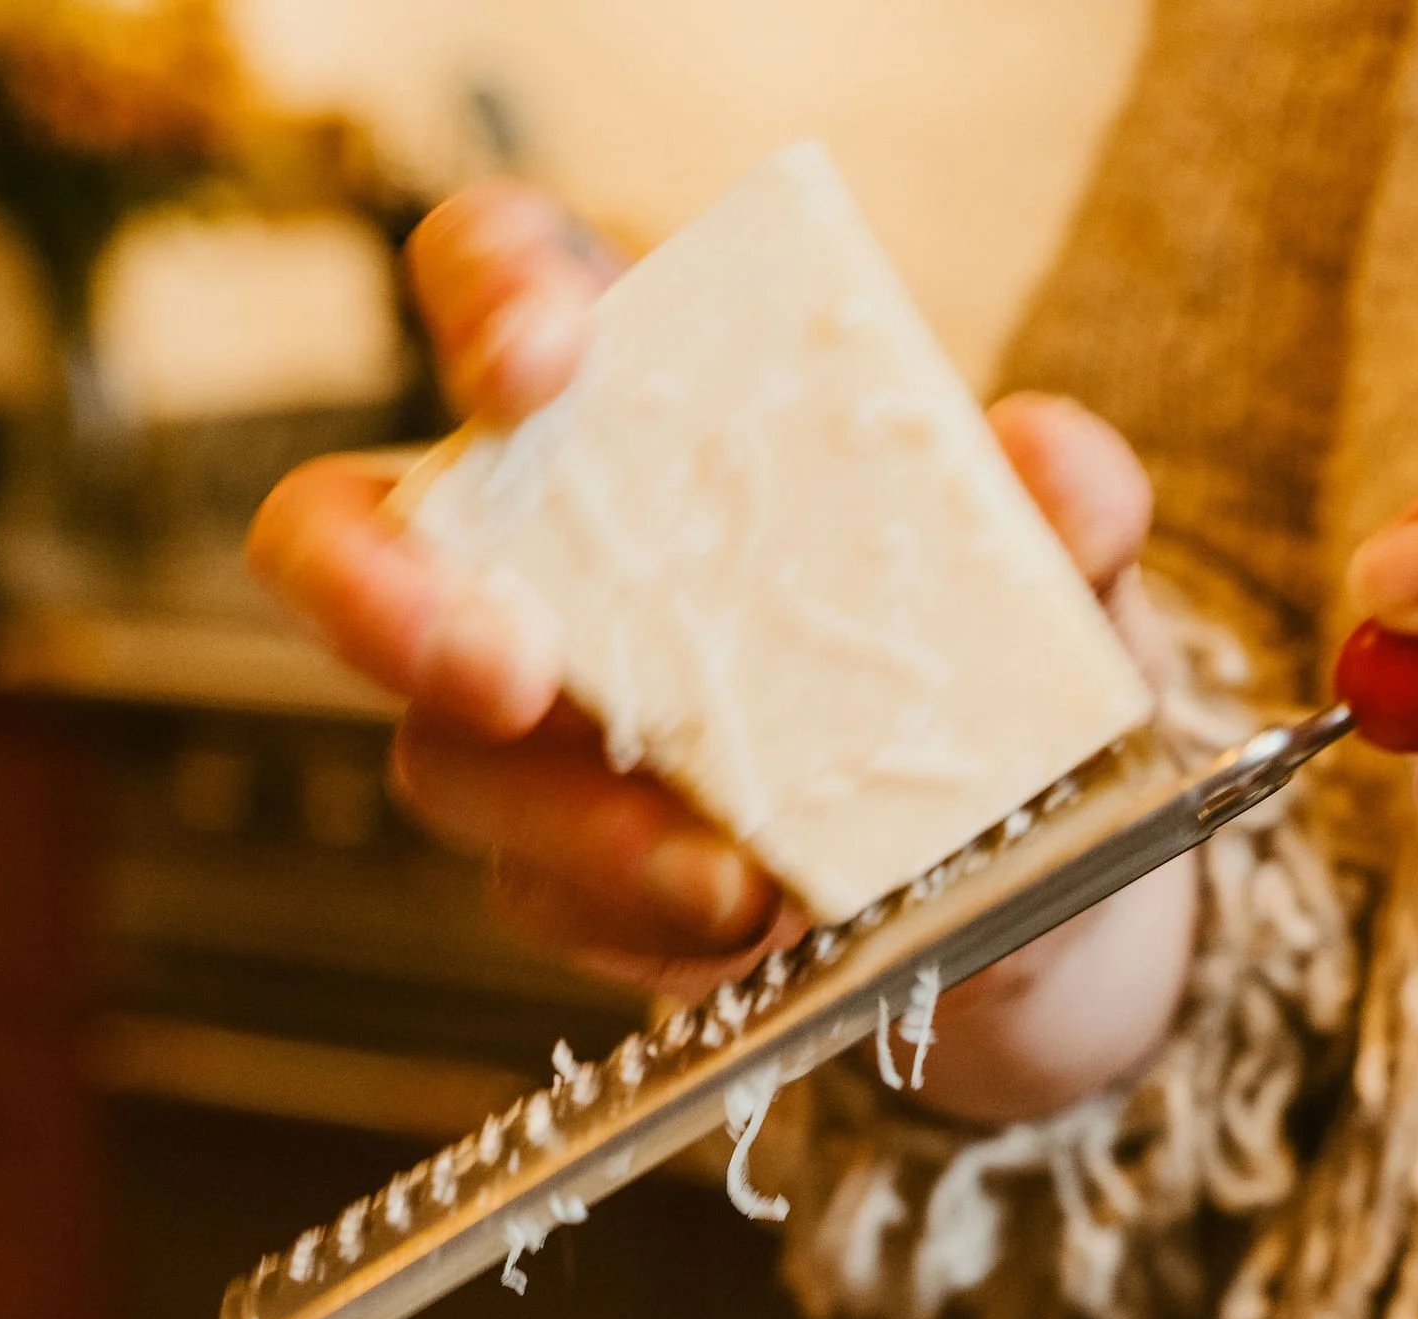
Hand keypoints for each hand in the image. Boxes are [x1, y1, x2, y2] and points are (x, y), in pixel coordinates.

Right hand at [250, 181, 1194, 1120]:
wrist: (1039, 893)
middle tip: (512, 670)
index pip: (503, 284)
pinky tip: (746, 936)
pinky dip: (639, 926)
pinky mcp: (557, 875)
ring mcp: (530, 727)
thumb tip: (1048, 458)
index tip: (542, 367)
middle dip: (389, 596)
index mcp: (645, 404)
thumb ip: (1068, 516)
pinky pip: (541, 900)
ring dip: (575, 824)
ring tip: (731, 884)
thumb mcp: (1071, 596)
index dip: (487, 298)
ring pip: (449, 759)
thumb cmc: (1017, 685)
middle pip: (346, 533)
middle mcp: (544, 553)